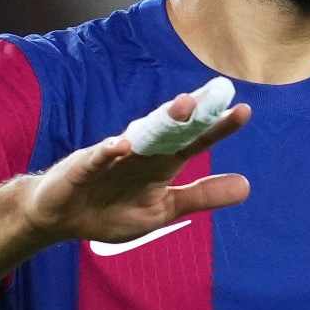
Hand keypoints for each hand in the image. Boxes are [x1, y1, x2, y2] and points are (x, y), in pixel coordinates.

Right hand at [19, 91, 251, 244]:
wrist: (62, 218)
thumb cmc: (114, 209)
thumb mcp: (164, 209)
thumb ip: (202, 195)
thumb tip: (247, 186)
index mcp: (162, 162)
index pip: (194, 141)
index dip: (218, 128)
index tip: (244, 110)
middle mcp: (142, 152)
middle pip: (172, 129)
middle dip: (193, 113)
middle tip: (217, 92)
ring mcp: (112, 157)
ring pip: (140, 135)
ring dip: (161, 121)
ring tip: (184, 105)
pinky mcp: (84, 167)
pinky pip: (98, 157)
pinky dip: (108, 151)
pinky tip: (122, 145)